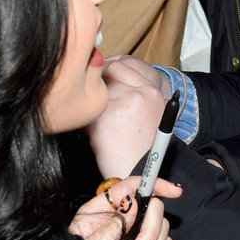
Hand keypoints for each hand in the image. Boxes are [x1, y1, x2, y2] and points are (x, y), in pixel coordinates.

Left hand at [71, 174, 181, 239]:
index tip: (174, 191)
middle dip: (151, 229)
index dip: (154, 184)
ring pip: (163, 228)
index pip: (132, 186)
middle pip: (153, 207)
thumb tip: (133, 204)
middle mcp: (122, 220)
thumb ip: (111, 226)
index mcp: (103, 210)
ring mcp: (135, 237)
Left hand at [91, 57, 173, 177]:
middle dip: (95, 82)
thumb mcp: (157, 115)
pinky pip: (84, 112)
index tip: (99, 79)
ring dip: (89, 103)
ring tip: (93, 119)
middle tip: (91, 96)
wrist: (140, 174)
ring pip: (93, 92)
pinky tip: (91, 132)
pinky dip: (83, 121)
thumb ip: (143, 94)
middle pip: (105, 73)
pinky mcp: (102, 122)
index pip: (122, 65)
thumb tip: (117, 77)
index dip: (106, 70)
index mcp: (151, 92)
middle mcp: (137, 95)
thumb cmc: (145, 148)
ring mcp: (119, 106)